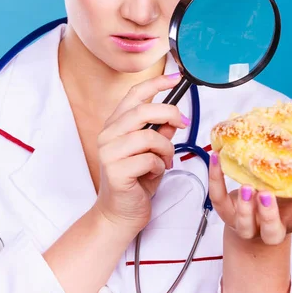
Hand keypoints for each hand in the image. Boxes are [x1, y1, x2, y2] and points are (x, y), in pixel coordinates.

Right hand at [94, 73, 187, 234]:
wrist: (119, 214)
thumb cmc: (135, 183)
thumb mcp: (152, 153)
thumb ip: (160, 133)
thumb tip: (173, 118)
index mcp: (115, 126)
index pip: (134, 95)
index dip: (156, 84)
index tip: (176, 77)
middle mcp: (108, 135)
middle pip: (143, 111)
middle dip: (170, 115)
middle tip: (183, 124)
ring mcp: (109, 153)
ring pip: (149, 136)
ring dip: (166, 149)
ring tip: (166, 161)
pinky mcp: (116, 171)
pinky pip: (149, 159)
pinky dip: (159, 166)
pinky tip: (155, 174)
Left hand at [209, 151, 291, 244]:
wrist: (253, 212)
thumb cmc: (279, 199)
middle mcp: (270, 229)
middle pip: (271, 231)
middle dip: (268, 214)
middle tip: (266, 195)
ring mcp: (246, 225)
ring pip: (244, 224)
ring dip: (244, 206)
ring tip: (246, 187)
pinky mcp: (226, 213)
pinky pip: (219, 199)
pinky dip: (216, 179)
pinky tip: (217, 159)